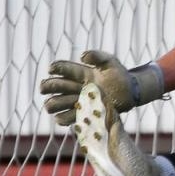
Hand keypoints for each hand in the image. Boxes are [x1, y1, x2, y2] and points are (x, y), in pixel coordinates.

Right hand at [39, 50, 164, 126]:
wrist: (129, 92)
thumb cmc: (118, 75)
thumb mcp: (110, 61)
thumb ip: (97, 56)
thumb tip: (82, 57)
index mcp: (78, 72)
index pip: (60, 68)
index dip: (54, 68)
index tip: (51, 69)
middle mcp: (73, 87)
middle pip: (52, 86)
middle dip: (47, 86)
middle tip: (44, 88)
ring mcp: (75, 101)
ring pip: (53, 104)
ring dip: (53, 103)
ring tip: (59, 102)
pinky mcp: (80, 114)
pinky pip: (63, 119)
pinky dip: (63, 117)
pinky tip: (70, 114)